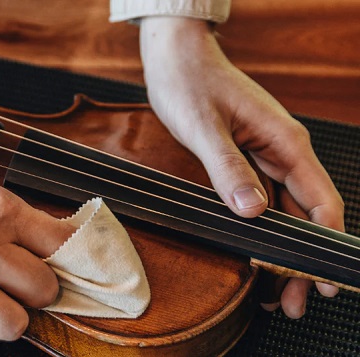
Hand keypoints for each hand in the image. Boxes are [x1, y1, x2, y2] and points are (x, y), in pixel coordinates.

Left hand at [140, 17, 344, 317]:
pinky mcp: (248, 157)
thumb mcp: (203, 127)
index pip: (320, 201)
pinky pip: (264, 200)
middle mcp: (283, 150)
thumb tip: (251, 212)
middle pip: (305, 214)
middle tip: (290, 303)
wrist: (176, 58)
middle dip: (301, 260)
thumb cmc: (189, 83)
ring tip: (272, 293)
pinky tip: (253, 254)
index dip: (324, 243)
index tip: (319, 280)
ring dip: (281, 250)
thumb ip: (227, 169)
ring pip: (284, 212)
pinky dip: (261, 230)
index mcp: (284, 142)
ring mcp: (267, 155)